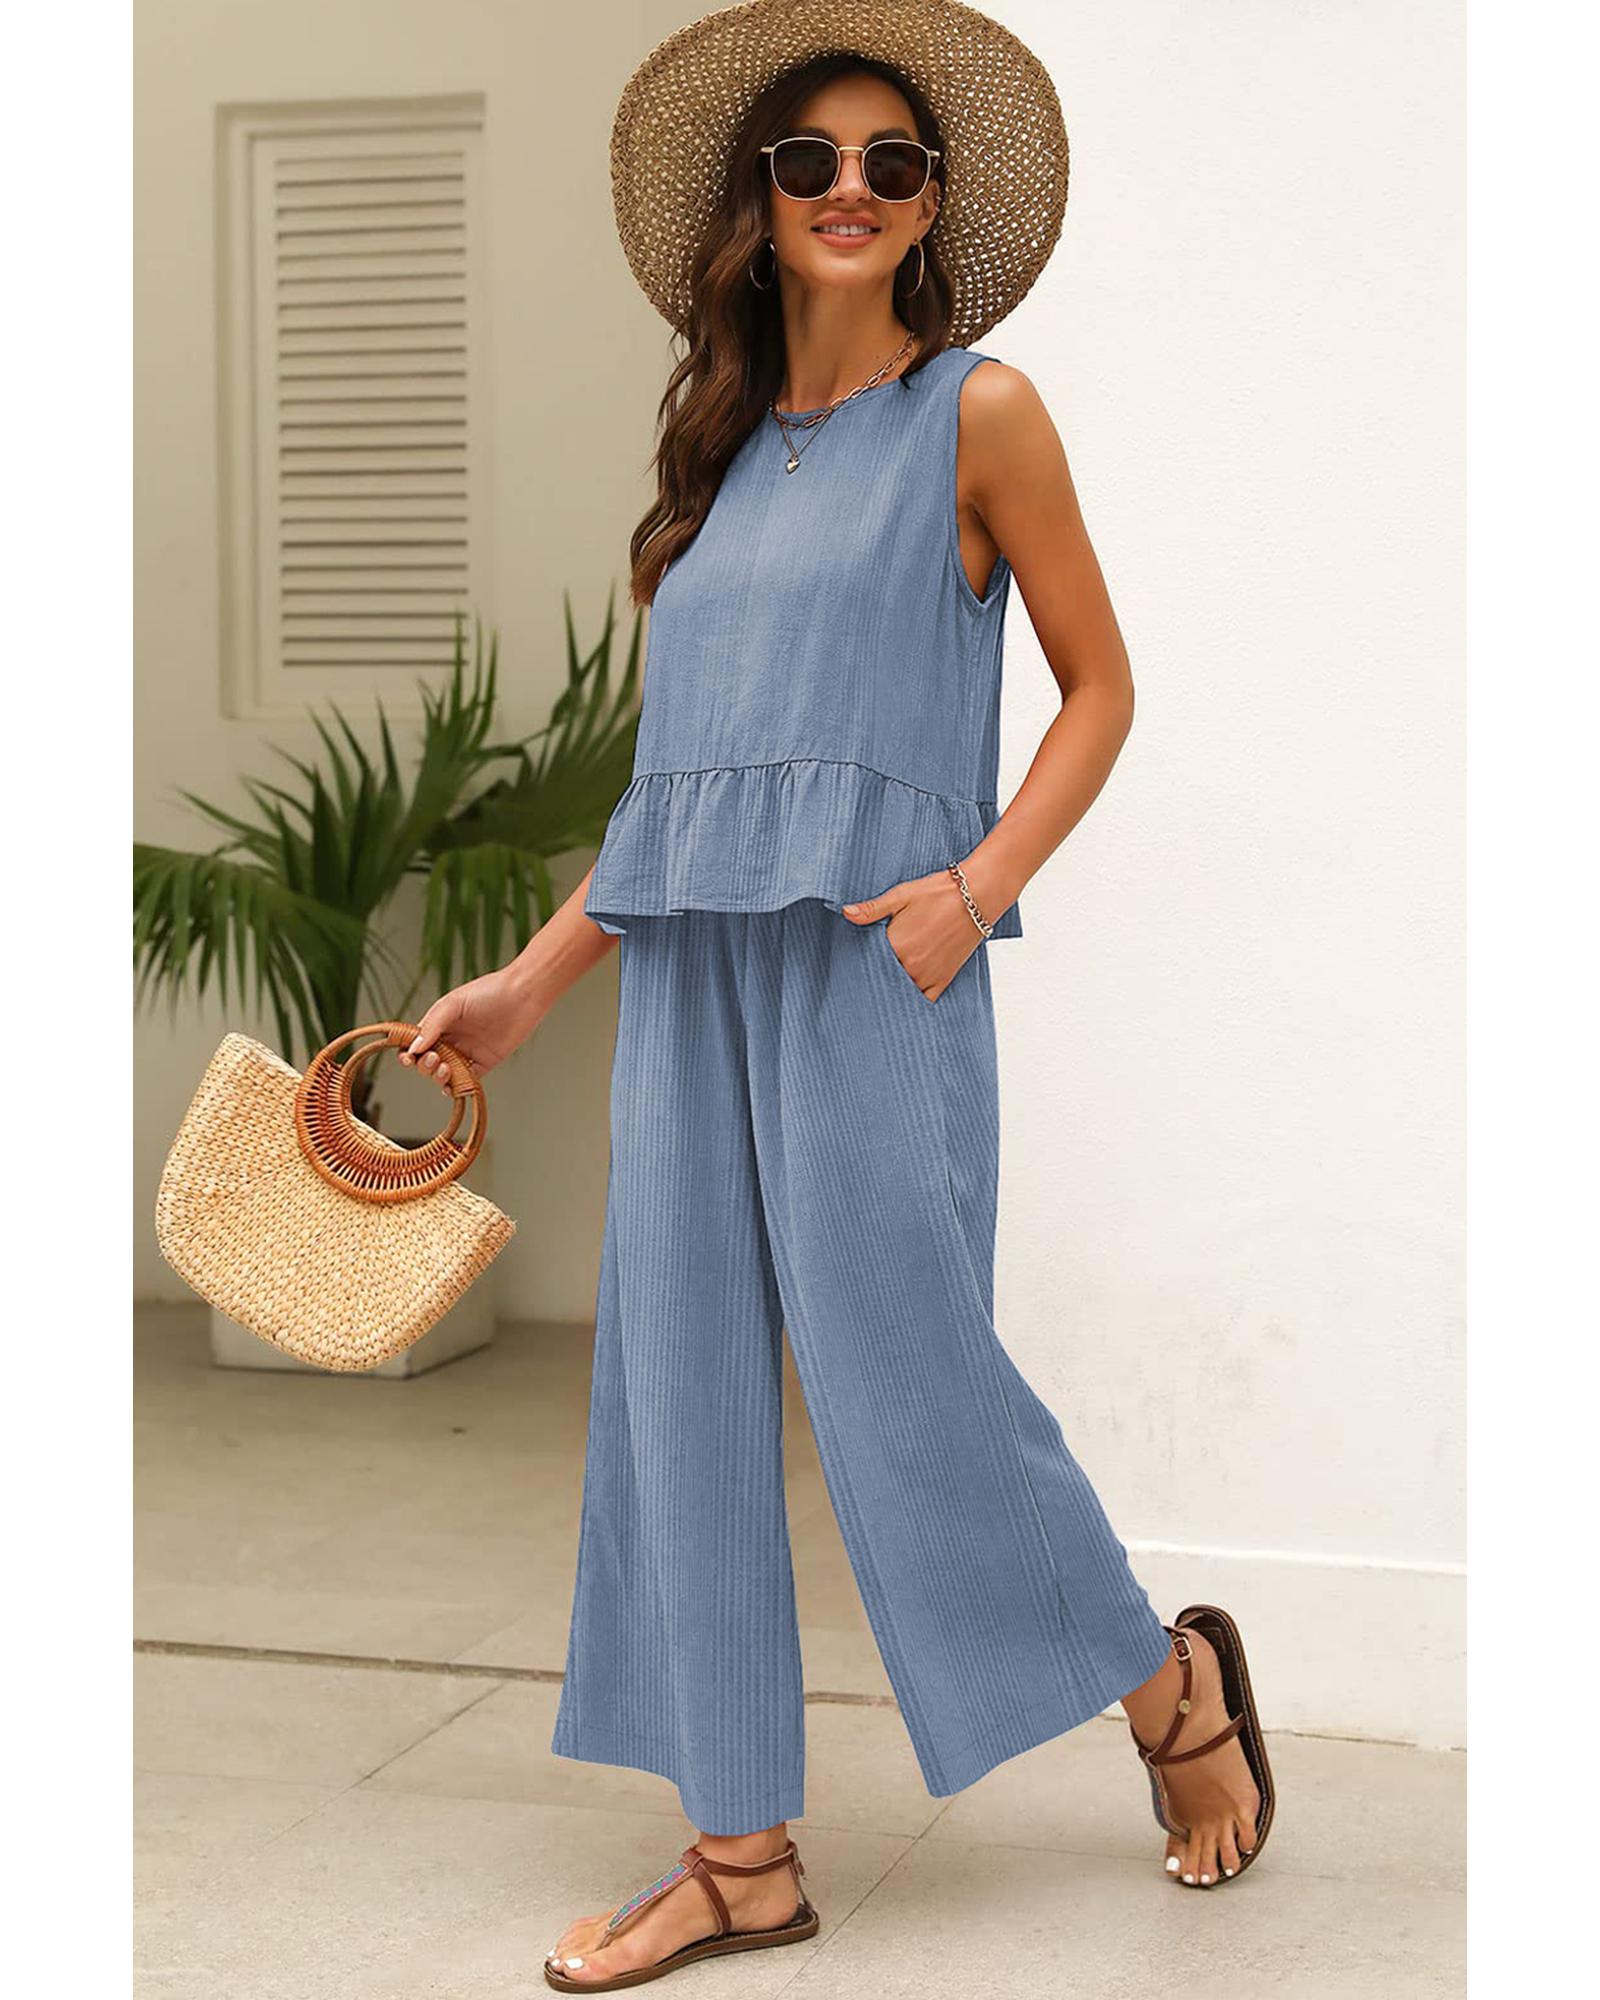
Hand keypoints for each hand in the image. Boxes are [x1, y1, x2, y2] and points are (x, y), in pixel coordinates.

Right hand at [398, 966, 542, 1092]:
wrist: (523, 996)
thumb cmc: (489, 992)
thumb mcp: (453, 1004)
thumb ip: (433, 1025)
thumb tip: (413, 1048)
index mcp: (440, 1024)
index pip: (416, 1043)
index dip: (408, 1053)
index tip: (408, 1058)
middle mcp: (451, 1039)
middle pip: (427, 1061)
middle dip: (425, 1065)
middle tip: (434, 1058)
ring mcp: (467, 1052)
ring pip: (445, 1074)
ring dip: (439, 1077)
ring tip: (445, 1069)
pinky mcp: (485, 1063)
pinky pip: (467, 1081)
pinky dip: (457, 1087)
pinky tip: (451, 1087)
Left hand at [839, 869, 987, 1000]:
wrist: (978, 896)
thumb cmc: (939, 892)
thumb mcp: (901, 895)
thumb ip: (872, 909)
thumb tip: (846, 913)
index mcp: (897, 946)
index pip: (867, 964)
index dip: (859, 963)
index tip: (850, 966)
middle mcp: (911, 966)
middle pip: (882, 981)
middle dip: (874, 979)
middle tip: (863, 980)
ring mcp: (929, 976)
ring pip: (901, 993)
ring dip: (893, 989)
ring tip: (883, 986)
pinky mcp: (944, 980)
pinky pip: (925, 1000)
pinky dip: (915, 999)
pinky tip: (906, 995)